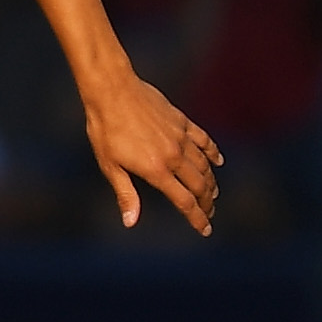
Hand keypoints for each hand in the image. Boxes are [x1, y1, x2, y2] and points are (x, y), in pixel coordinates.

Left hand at [84, 72, 222, 235]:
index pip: (184, 201)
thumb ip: (125, 194)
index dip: (197, 218)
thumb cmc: (104, 129)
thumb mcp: (109, 165)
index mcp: (156, 170)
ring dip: (211, 182)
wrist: (112, 91)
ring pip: (205, 166)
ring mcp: (181, 138)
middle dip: (206, 203)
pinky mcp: (181, 122)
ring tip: (212, 193)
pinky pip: (204, 140)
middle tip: (209, 213)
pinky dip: (213, 153)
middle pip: (199, 186)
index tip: (205, 230)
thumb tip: (131, 222)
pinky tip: (217, 161)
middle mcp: (174, 156)